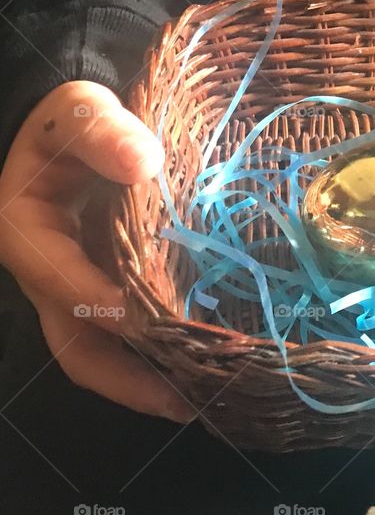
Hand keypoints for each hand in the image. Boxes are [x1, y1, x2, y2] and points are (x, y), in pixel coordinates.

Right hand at [0, 81, 193, 420]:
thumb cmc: (70, 121)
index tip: (161, 328)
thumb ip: (106, 134)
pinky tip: (205, 360)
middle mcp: (50, 276)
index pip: (67, 286)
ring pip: (103, 350)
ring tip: (205, 397)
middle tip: (187, 401)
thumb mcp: (81, 113)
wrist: (71, 124)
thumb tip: (143, 162)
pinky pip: (128, 331)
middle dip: (127, 379)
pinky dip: (159, 351)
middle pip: (78, 345)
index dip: (110, 310)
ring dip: (147, 377)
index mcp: (29, 238)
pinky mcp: (107, 286)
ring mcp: (79, 287)